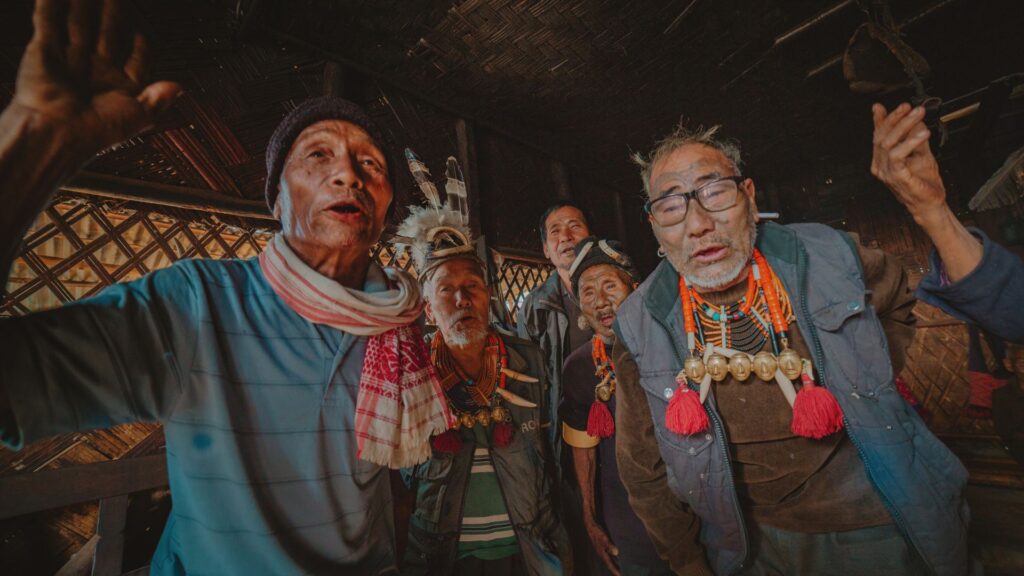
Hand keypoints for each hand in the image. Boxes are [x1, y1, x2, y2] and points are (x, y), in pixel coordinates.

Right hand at [11, 0, 181, 158]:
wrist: (56, 132)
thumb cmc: (96, 131)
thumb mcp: (139, 116)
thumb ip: (158, 99)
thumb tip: (179, 88)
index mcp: (119, 86)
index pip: (135, 59)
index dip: (141, 46)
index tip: (142, 33)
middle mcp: (95, 71)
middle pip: (108, 34)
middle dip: (114, 15)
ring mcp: (71, 59)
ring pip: (80, 23)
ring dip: (84, 4)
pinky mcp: (45, 51)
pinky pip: (48, 21)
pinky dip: (51, 6)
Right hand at [585, 519, 620, 575]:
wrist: (590, 522)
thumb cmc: (596, 530)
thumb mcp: (602, 537)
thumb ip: (609, 545)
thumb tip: (616, 553)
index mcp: (601, 552)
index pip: (609, 564)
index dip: (615, 570)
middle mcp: (602, 552)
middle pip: (610, 563)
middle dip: (616, 569)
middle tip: (623, 574)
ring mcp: (602, 549)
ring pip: (610, 559)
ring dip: (615, 563)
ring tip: (622, 568)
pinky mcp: (604, 545)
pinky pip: (610, 553)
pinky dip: (614, 556)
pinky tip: (618, 556)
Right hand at [870, 102, 946, 225]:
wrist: (930, 204)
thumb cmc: (924, 183)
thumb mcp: (921, 153)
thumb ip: (914, 137)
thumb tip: (915, 120)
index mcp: (882, 160)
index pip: (877, 136)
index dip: (879, 120)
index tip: (881, 107)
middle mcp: (880, 166)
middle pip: (880, 136)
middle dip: (894, 118)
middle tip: (909, 107)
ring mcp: (886, 173)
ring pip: (887, 143)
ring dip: (904, 126)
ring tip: (918, 115)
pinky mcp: (896, 177)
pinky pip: (897, 155)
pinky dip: (909, 142)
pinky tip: (922, 134)